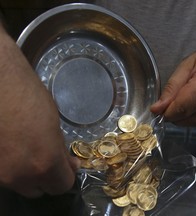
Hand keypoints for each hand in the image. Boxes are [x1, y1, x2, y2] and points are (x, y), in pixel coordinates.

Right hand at [0, 26, 79, 196]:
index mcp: (44, 163)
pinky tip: (10, 146)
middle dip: (47, 177)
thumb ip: (59, 150)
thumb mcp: (55, 123)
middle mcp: (19, 176)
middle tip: (47, 157)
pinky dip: (10, 165)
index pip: (62, 186)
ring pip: (18, 184)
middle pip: (39, 190)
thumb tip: (69, 164)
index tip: (67, 164)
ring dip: (27, 173)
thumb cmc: (29, 96)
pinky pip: (3, 174)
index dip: (66, 175)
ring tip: (26, 148)